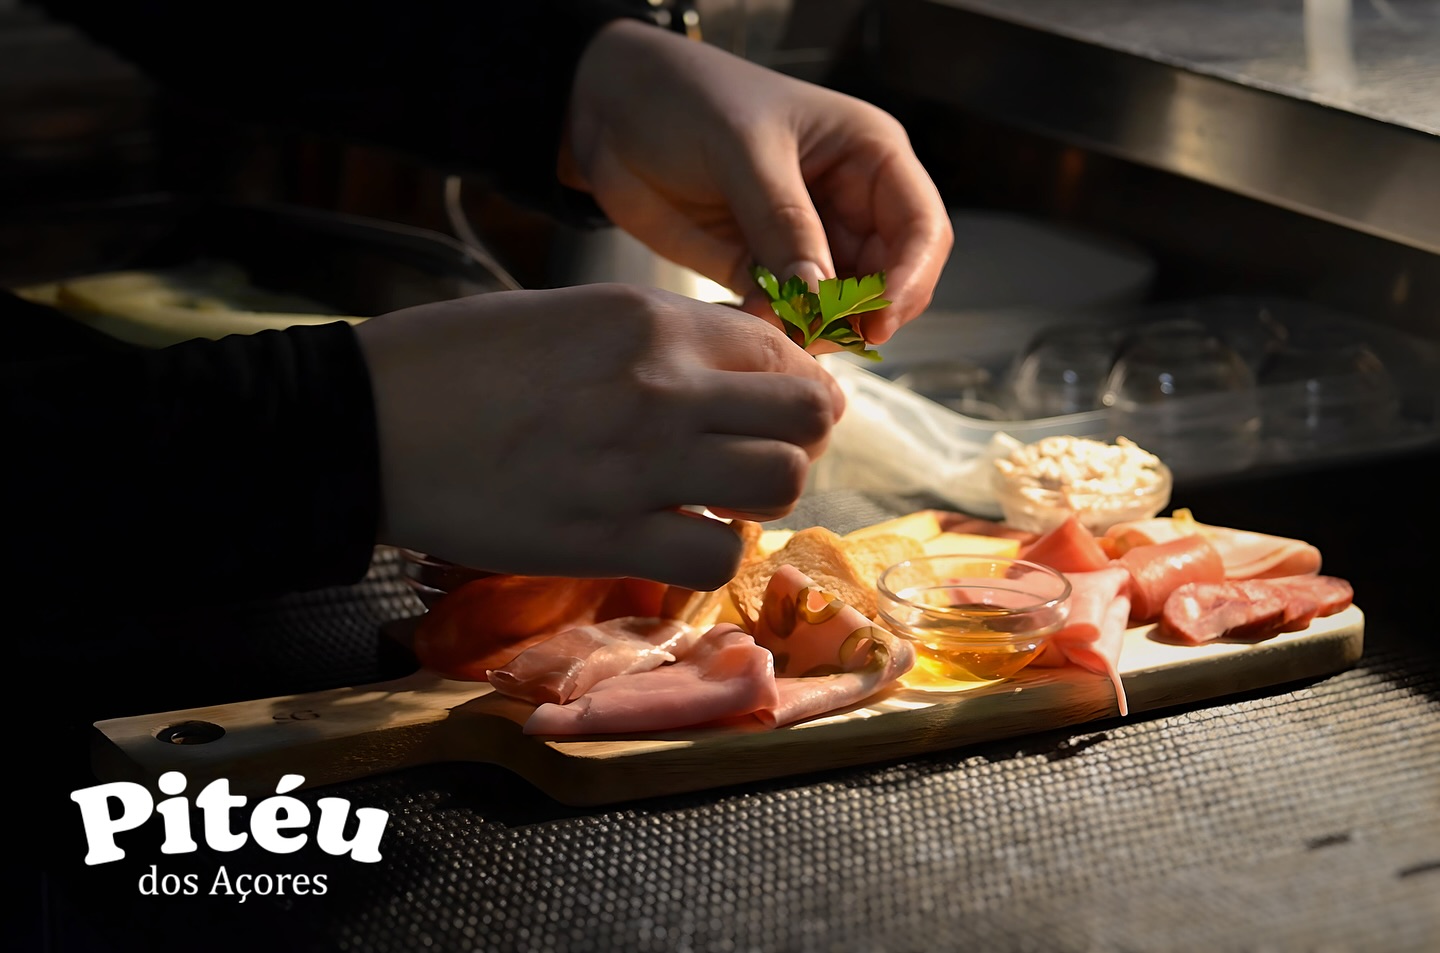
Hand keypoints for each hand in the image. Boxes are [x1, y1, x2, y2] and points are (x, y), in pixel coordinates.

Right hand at [354, 284, 842, 589]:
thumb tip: (734, 373)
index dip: (791, 381)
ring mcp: (640, 465)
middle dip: (800, 437)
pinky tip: (675, 540)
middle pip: (808, 414)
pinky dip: (709, 554)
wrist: (370, 422)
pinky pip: (715, 558)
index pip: (782, 348)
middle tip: (760, 453)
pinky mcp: (607, 539)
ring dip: (762, 497)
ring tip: (719, 499)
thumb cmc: (458, 361)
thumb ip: (661, 340)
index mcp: (652, 320)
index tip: (769, 406)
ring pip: (779, 484)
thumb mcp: (572, 314)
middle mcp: (663, 386)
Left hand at [560, 19, 952, 346]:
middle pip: (890, 280)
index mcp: (869, 155)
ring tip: (768, 325)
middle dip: (859, 315)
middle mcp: (849, 201)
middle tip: (811, 333)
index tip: (874, 321)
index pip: (922, 229)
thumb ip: (784, 224)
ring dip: (814, 329)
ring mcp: (807, 240)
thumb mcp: (743, 151)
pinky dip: (775, 330)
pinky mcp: (763, 269)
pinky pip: (788, 316)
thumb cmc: (686, 98)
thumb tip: (823, 297)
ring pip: (840, 308)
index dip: (908, 280)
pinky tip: (745, 322)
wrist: (609, 109)